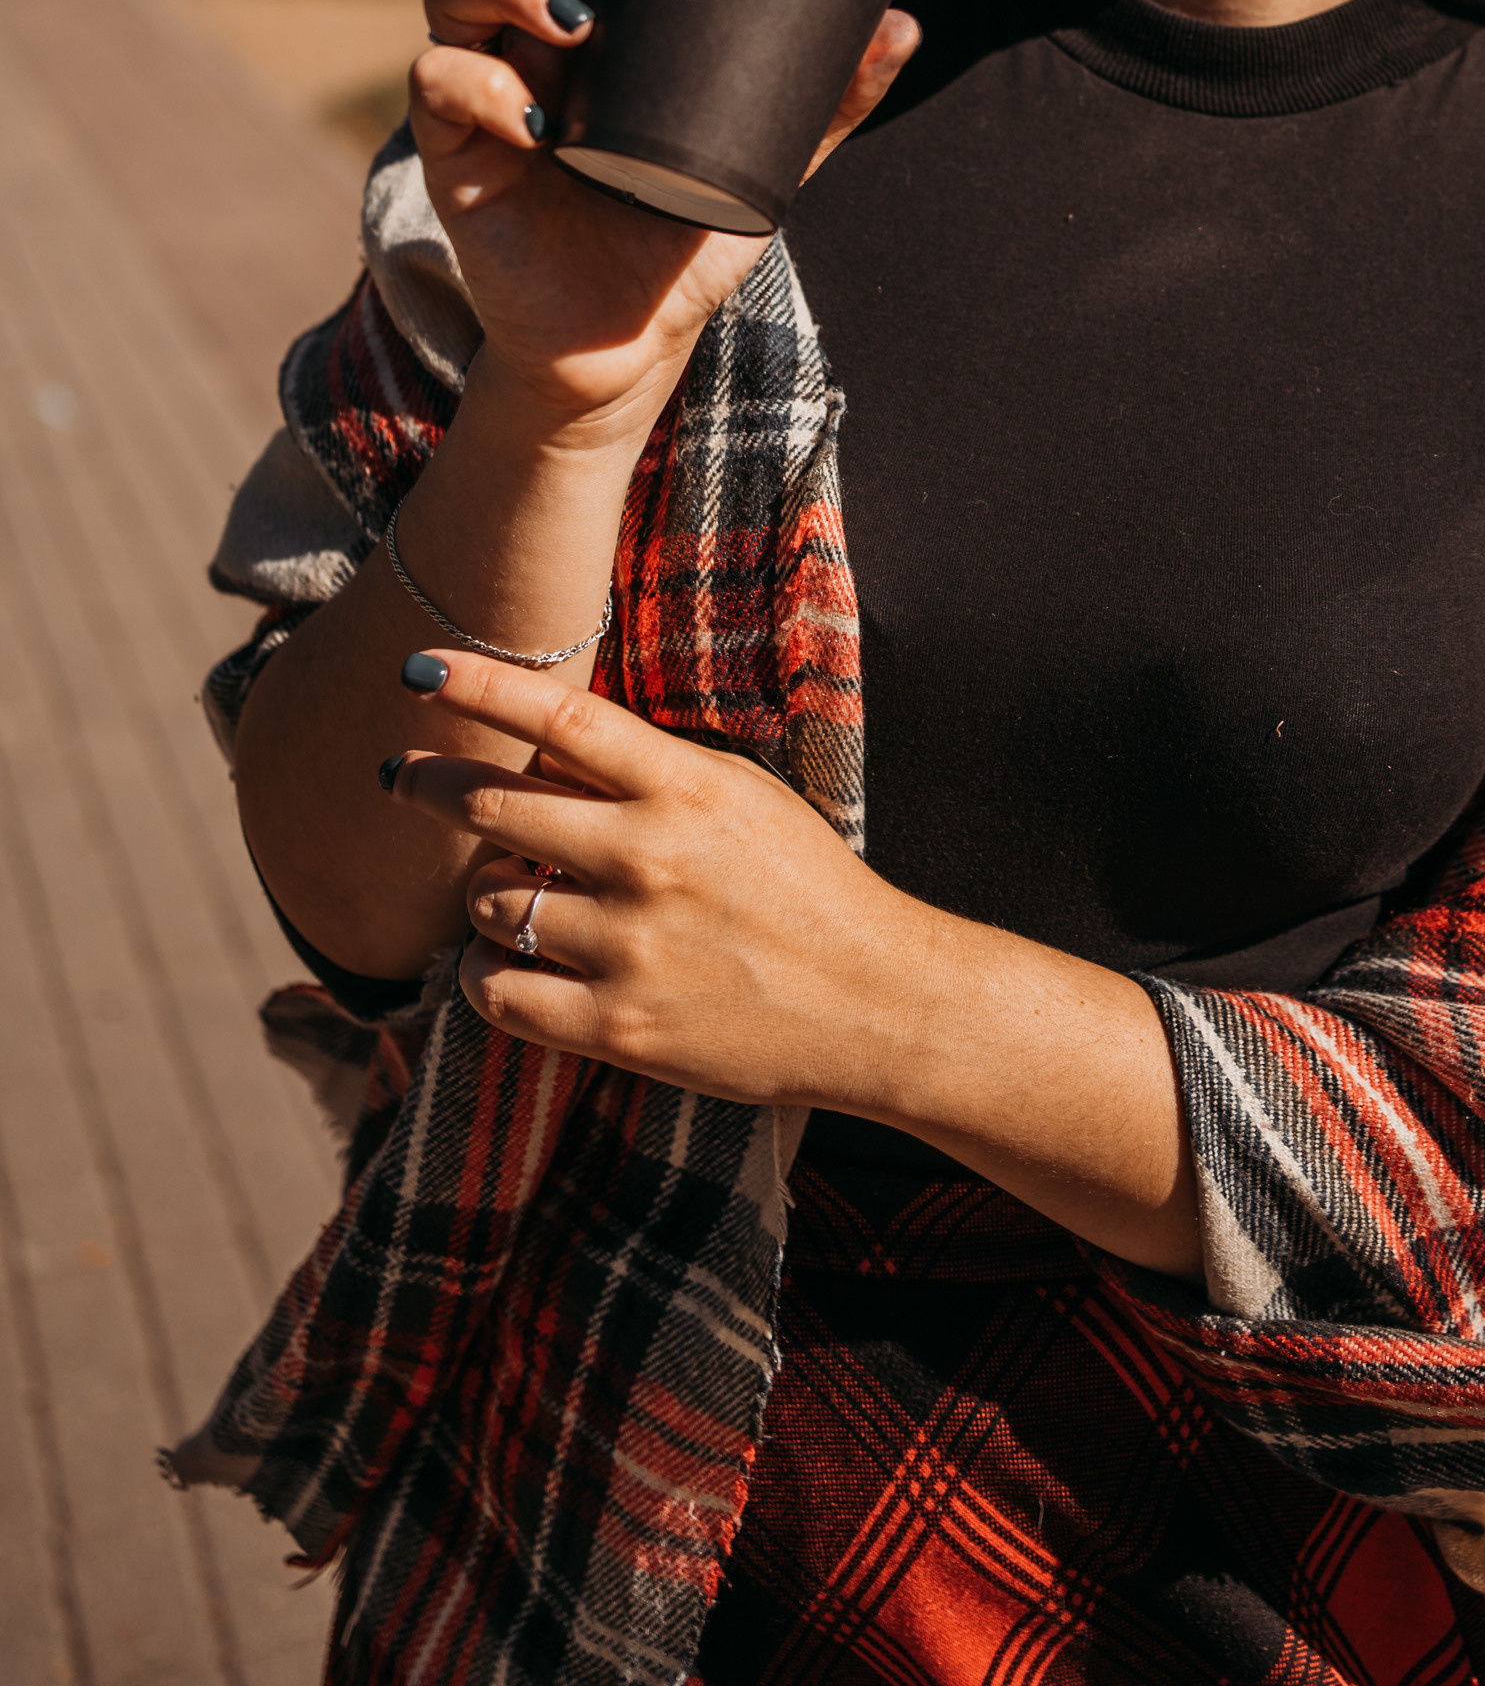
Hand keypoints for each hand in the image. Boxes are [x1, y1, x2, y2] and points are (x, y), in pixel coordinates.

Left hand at [381, 649, 1203, 1274]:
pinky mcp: (617, 1025)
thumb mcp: (743, 799)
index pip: (562, 721)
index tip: (417, 667)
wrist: (875, 1002)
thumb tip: (542, 743)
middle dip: (429, 784)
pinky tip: (502, 961)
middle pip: (494, 809)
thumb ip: (650, 773)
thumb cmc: (808, 888)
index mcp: (686, 789)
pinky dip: (484, 973)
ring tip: (503, 892)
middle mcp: (648, 859)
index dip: (482, 687)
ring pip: (489, 903)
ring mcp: (628, 946)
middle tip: (401, 774)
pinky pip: (498, 992)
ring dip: (482, 893)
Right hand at [414, 0, 917, 431]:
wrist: (625, 340)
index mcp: (600, 13)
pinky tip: (533, 114)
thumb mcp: (765, 159)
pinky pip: (436, 82)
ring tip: (578, 22)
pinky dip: (477, 83)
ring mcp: (486, 82)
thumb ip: (825, 99)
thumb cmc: (680, 232)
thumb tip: (903, 21)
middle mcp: (533, 33)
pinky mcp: (452, 148)